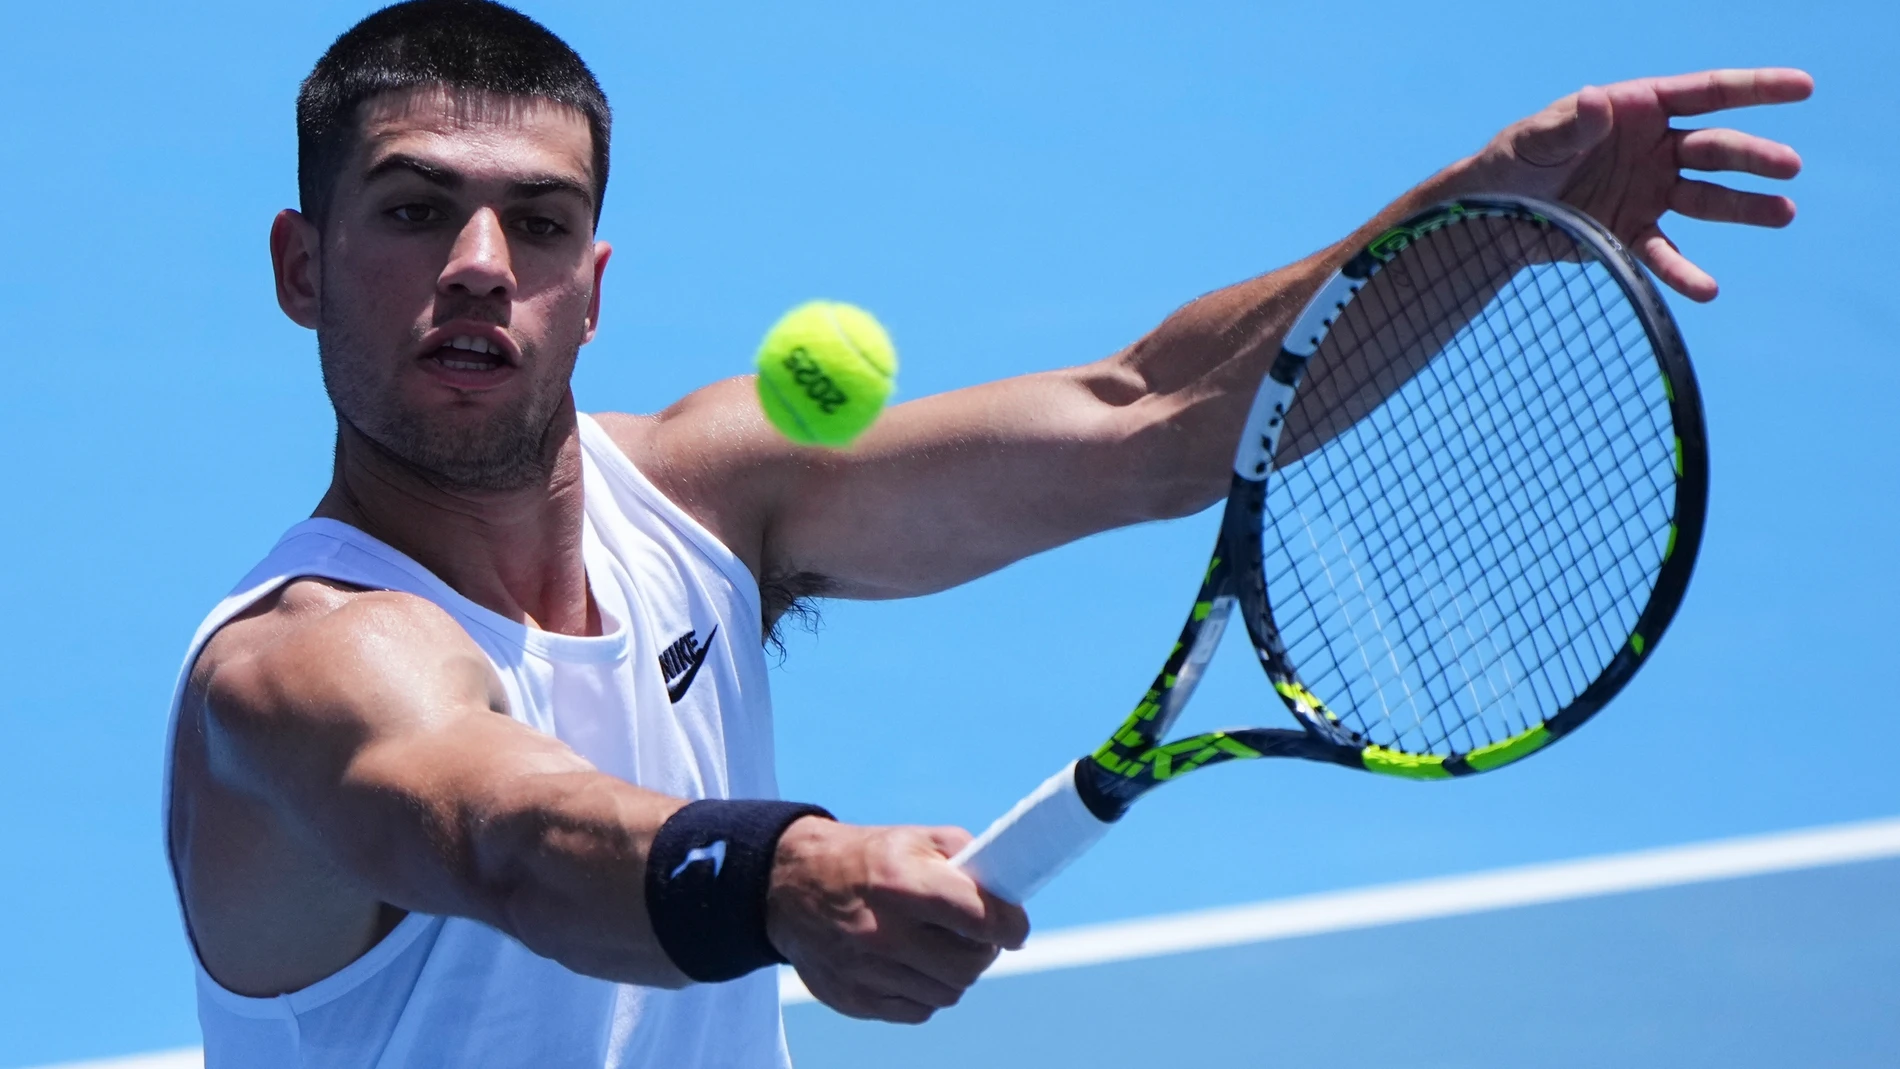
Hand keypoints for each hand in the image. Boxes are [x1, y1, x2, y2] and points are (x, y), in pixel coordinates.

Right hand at [766, 817, 1028, 1022]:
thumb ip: (967, 859)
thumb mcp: (915, 838)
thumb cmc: (867, 859)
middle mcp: (882, 932)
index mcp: (901, 884)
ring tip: (940, 946)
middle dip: (984, 950)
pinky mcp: (855, 1000)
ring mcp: (866, 972)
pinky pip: (919, 1010)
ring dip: (955, 972)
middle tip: (978, 935)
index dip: (1010, 925)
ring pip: (948, 993)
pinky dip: (926, 991)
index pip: (980, 919)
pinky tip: (913, 964)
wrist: (789, 886)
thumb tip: (1008, 895)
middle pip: (969, 965)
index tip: (1015, 926)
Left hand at [1464, 68, 1811, 300]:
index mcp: (1637, 110)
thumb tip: (1594, 101)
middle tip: (1788, 167)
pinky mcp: (1631, 233)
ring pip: (1707, 198)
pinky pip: (1664, 253)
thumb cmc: (1512, 162)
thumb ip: (1569, 125)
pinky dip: (1683, 272)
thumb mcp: (1535, 140)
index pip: (1704, 94)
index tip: (1801, 87)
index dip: (1754, 88)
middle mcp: (1653, 149)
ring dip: (1744, 208)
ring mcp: (1648, 191)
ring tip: (1783, 215)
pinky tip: (1707, 290)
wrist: (1490, 212)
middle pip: (1715, 148)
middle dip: (1752, 157)